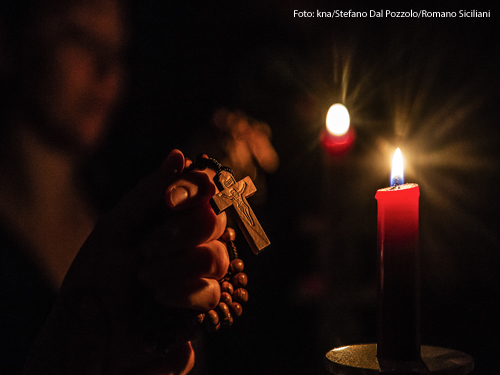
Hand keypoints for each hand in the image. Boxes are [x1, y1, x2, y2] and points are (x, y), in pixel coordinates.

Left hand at [24, 150, 228, 374]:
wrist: (90, 326)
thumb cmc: (97, 270)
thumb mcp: (116, 226)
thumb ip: (150, 192)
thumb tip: (180, 155)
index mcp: (172, 212)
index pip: (205, 186)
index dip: (195, 188)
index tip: (169, 200)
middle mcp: (191, 235)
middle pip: (216, 219)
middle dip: (180, 233)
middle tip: (146, 249)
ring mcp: (200, 268)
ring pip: (217, 256)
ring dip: (178, 266)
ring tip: (146, 276)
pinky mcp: (203, 299)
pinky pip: (212, 290)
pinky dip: (183, 292)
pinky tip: (159, 296)